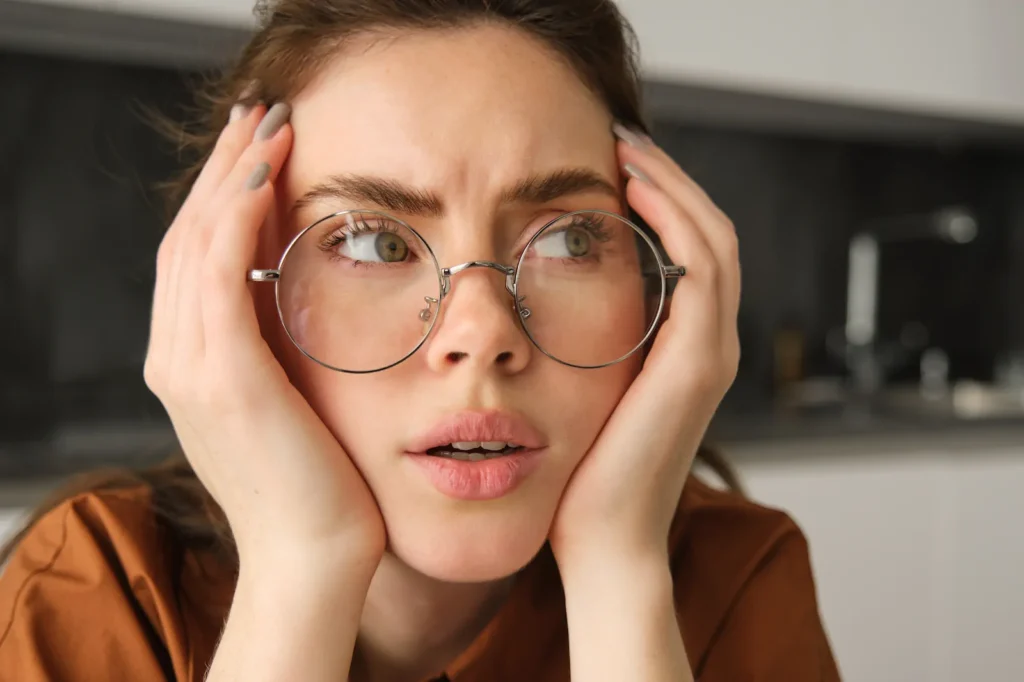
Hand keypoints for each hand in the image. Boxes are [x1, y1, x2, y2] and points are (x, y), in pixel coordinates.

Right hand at [143, 103, 384, 569]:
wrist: (316, 557)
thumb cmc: (323, 485)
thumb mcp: (292, 404)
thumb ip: (278, 352)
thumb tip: (299, 299)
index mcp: (193, 366)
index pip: (195, 259)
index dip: (220, 196)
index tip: (259, 152)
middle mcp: (177, 360)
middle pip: (186, 238)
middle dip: (221, 170)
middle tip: (258, 117)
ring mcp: (190, 367)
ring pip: (195, 244)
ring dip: (230, 177)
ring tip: (268, 128)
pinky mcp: (222, 376)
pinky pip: (217, 275)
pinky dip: (236, 220)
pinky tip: (265, 180)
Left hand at [548, 125, 739, 565]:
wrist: (601, 541)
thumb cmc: (581, 475)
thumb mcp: (583, 392)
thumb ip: (586, 345)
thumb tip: (541, 300)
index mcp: (684, 350)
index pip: (690, 251)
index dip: (661, 201)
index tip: (611, 166)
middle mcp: (709, 344)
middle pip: (710, 232)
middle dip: (669, 179)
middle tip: (621, 139)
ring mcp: (711, 351)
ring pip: (713, 239)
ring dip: (672, 186)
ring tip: (625, 149)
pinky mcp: (698, 362)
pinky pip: (701, 268)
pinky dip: (675, 220)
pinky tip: (633, 190)